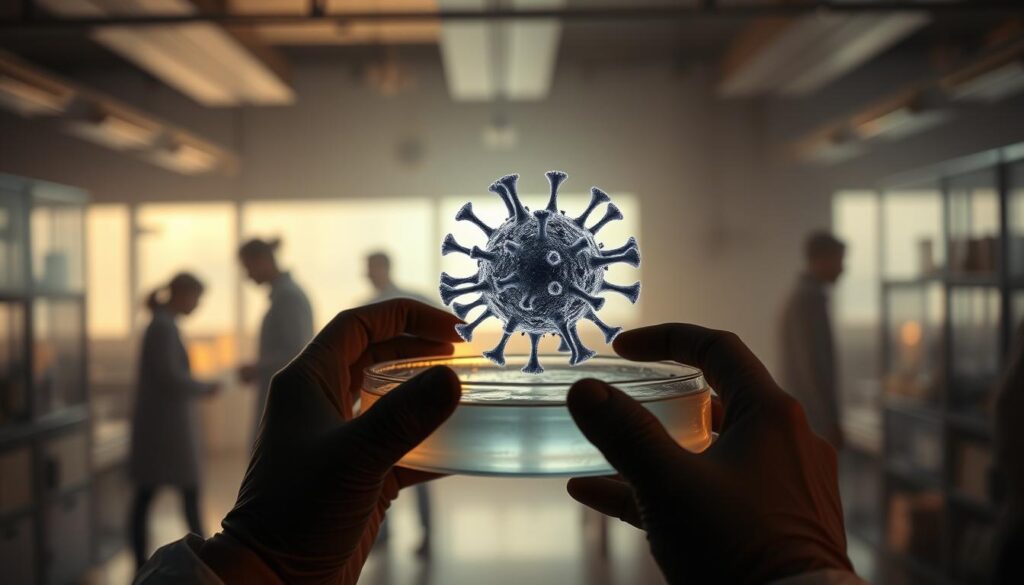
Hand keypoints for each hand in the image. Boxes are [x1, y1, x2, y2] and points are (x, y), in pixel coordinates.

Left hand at [199, 300, 462, 583]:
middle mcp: (322, 402)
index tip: (451, 328)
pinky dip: (429, 440)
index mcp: (308, 381)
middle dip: (418, 346)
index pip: (359, 325)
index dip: (405, 316)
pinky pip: (399, 443)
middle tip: (463, 352)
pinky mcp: (357, 474)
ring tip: (465, 388)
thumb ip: (404, 416)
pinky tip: (462, 445)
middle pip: (376, 353)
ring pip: (388, 396)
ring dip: (424, 389)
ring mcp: (339, 438)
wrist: (275, 579)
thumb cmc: (297, 512)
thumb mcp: (354, 458)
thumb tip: (452, 378)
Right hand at [566, 324, 851, 584]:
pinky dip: (669, 490)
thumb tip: (582, 390)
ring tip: (602, 461)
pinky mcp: (778, 524)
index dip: (665, 339)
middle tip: (620, 405)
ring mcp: (786, 485)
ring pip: (711, 451)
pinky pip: (715, 493)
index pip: (717, 349)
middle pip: (716, 401)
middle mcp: (787, 441)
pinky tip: (605, 498)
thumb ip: (624, 434)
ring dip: (657, 452)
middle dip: (658, 403)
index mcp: (771, 415)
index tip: (620, 349)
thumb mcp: (669, 486)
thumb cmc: (736, 548)